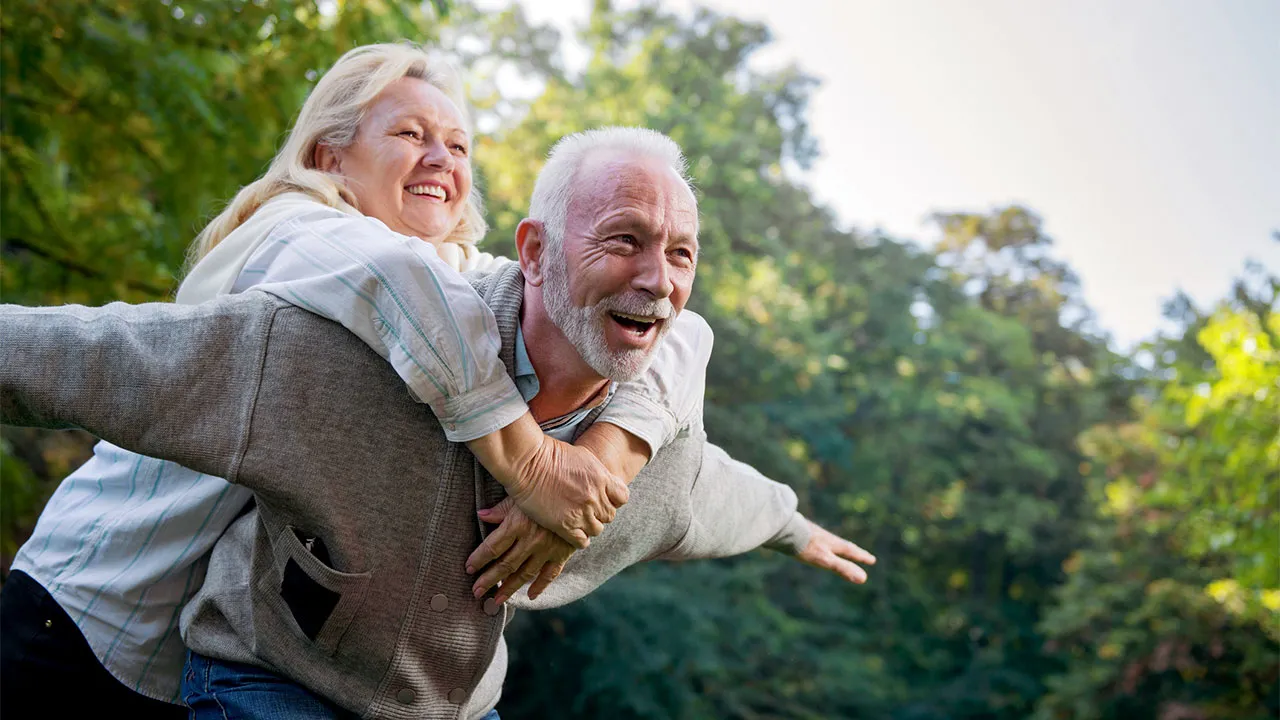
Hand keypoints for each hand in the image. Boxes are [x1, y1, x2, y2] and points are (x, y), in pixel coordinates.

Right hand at [467, 413, 628, 548]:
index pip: (622, 497)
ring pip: (597, 529)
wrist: (528, 462)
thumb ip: (596, 473)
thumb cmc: (550, 454)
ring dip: (589, 526)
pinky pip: (581, 541)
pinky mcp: (564, 525)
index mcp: (602, 479)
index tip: (603, 498)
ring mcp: (581, 513)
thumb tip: (602, 480)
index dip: (613, 499)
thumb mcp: (583, 456)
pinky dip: (579, 539)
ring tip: (578, 521)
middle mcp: (595, 498)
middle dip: (600, 513)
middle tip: (587, 510)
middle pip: (609, 515)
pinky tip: (571, 532)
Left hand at [470, 498, 574, 602]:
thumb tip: (480, 515)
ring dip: (509, 588)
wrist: (578, 495)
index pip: (492, 547)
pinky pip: (549, 574)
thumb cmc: (544, 490)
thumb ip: (500, 509)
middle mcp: (530, 540)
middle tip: (476, 592)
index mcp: (516, 524)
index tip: (469, 568)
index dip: (478, 559)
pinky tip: (530, 596)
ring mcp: (547, 549)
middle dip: (489, 580)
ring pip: (524, 573)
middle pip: (505, 564)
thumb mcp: (520, 495)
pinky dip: (540, 586)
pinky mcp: (562, 553)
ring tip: (496, 600)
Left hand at [795, 521, 875, 583]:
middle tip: (860, 553)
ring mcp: (813, 534)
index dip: (861, 557)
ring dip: (836, 546)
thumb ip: (842, 568)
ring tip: (838, 548)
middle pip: (841, 545)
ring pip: (829, 541)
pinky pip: (816, 539)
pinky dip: (821, 543)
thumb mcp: (825, 560)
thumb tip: (864, 578)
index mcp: (832, 544)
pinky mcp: (801, 534)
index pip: (850, 551)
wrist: (783, 528)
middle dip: (851, 551)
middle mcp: (825, 538)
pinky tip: (813, 544)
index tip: (872, 560)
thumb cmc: (805, 545)